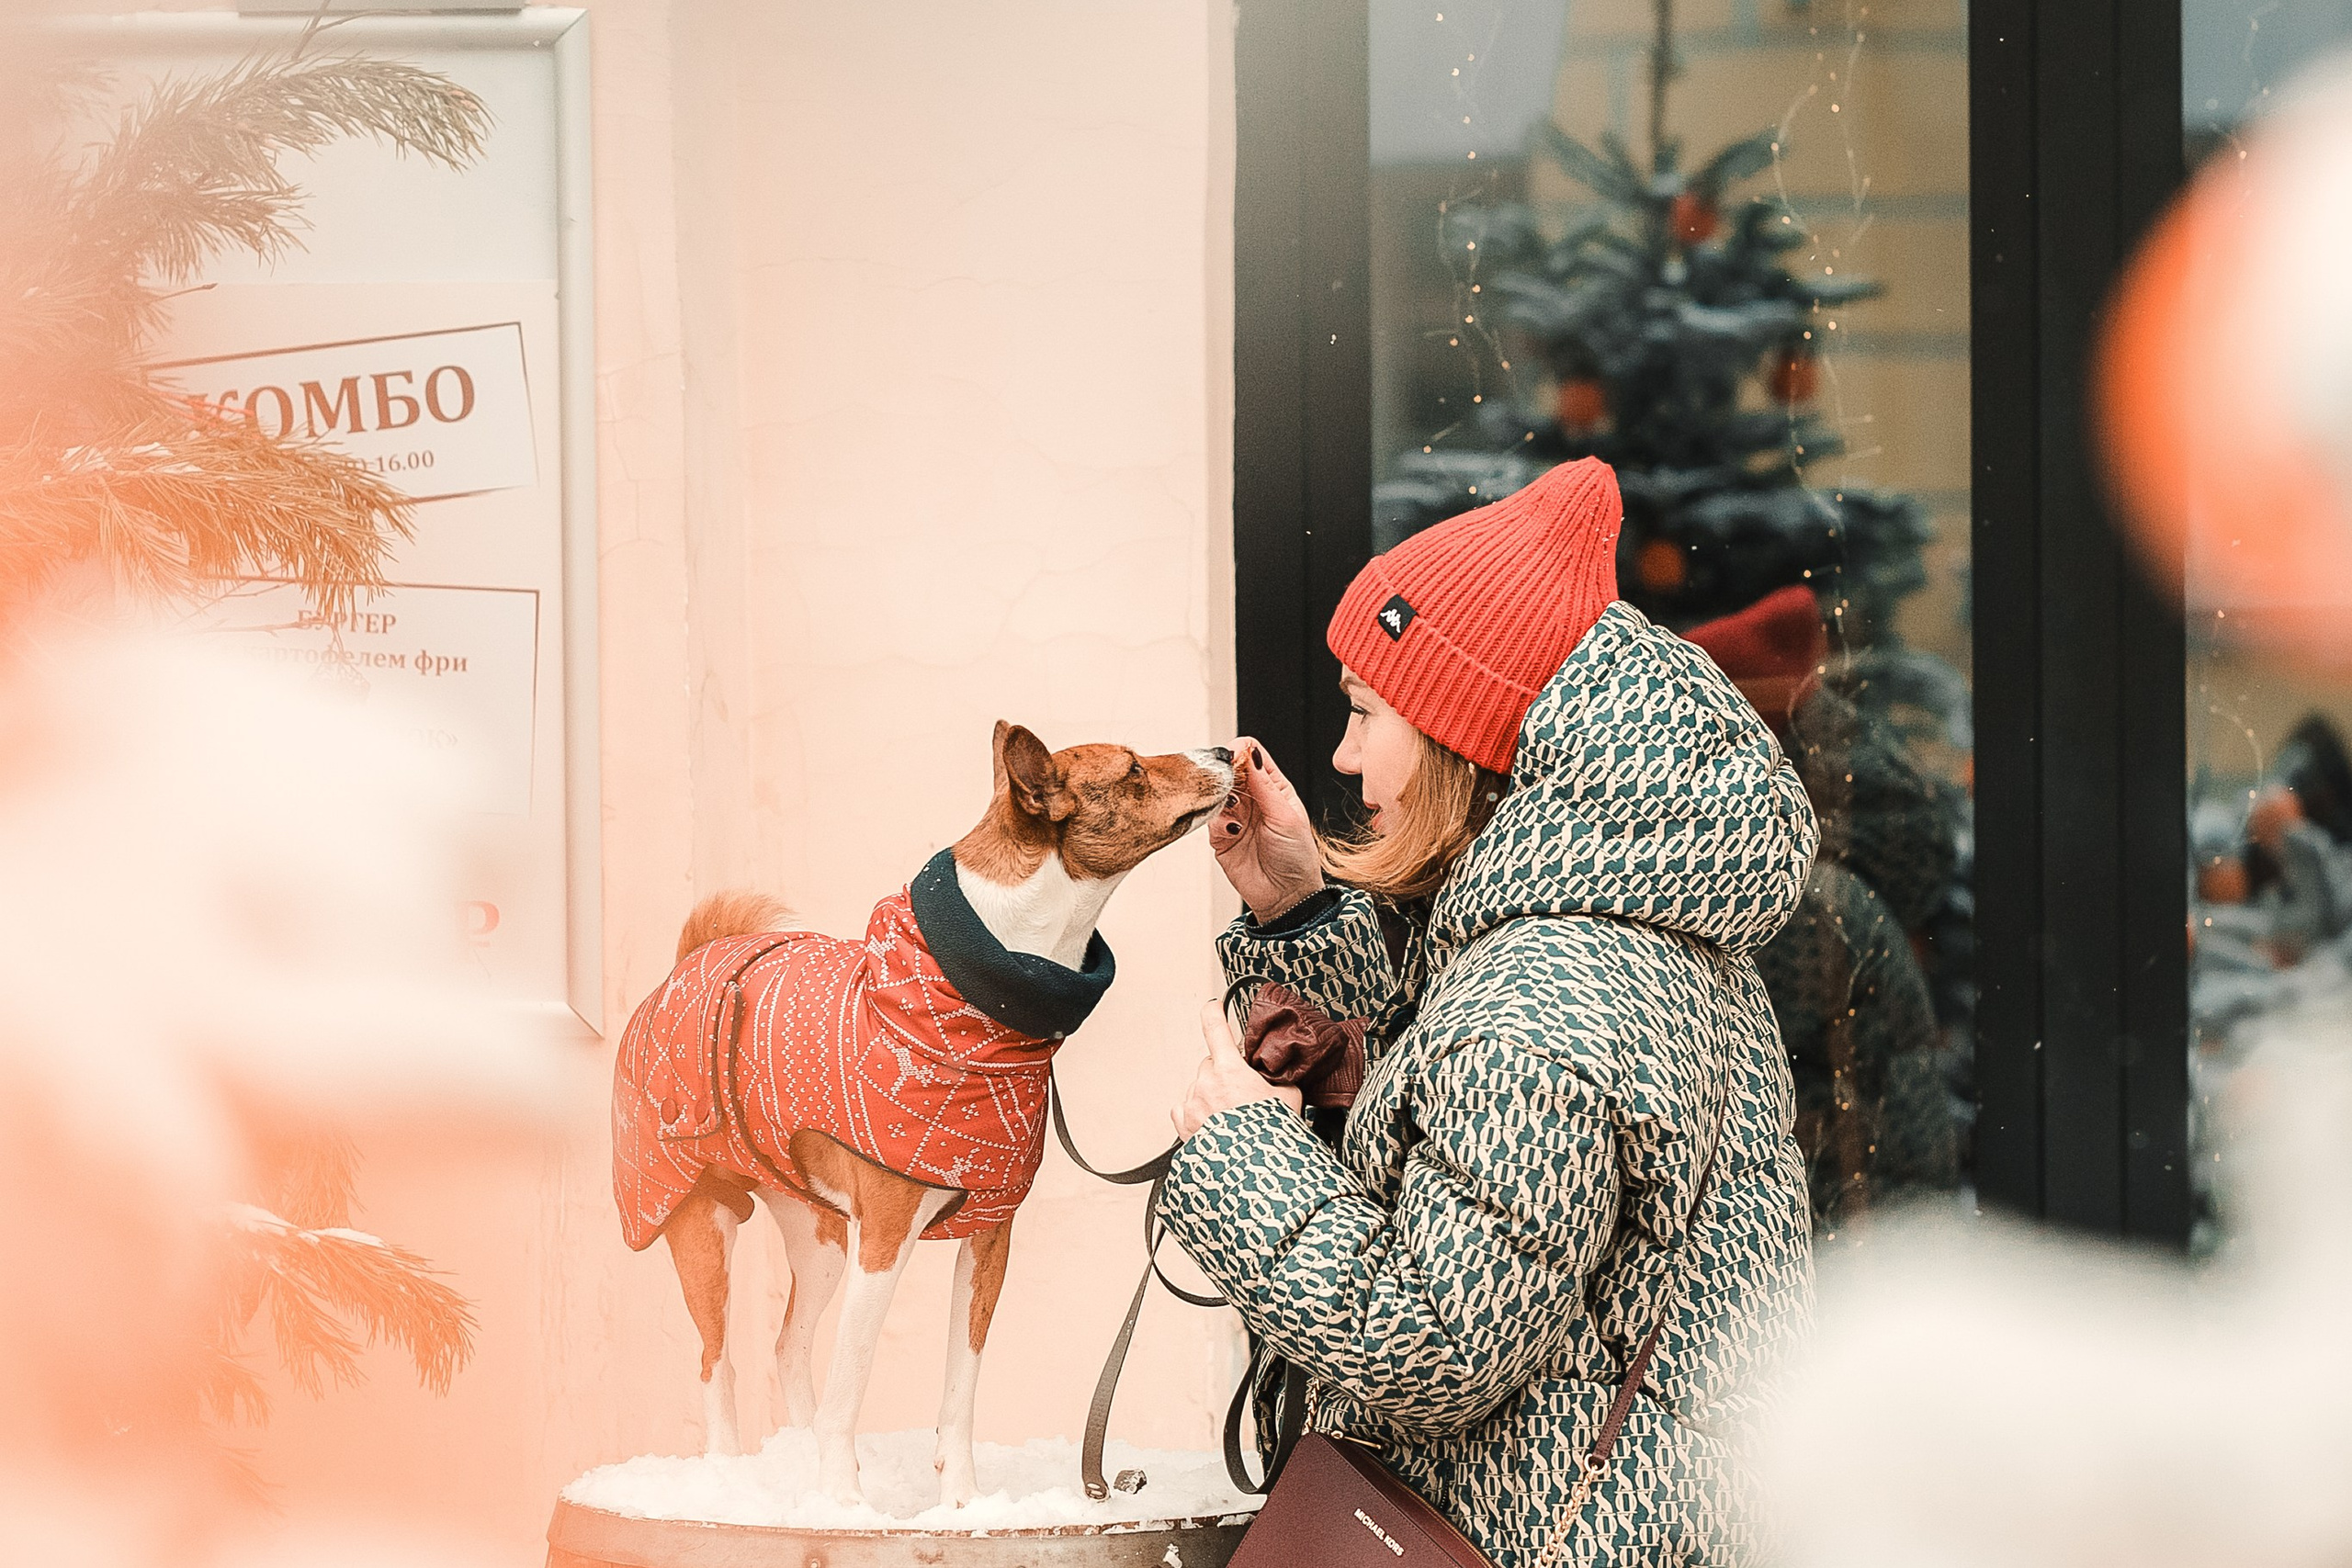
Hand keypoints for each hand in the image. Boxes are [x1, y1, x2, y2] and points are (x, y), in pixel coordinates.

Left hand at [1173, 999, 1302, 1138]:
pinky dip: (1196, 1111)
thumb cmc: (1270, 1138)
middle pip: (1211, 1063)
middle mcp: (1206, 1082)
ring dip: (1211, 1094)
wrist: (1253, 1172)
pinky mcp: (1183, 1123)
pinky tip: (1214, 1123)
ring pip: (1198, 1086)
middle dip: (1225, 1072)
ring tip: (1232, 1117)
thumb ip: (1277, 1078)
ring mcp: (1192, 1102)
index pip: (1215, 1027)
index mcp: (1230, 1070)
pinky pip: (1185, 1106)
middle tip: (1242, 1093)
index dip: (1213, 1012)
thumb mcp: (1288, 1097)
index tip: (1213, 1005)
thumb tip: (1279, 1072)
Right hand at [1211, 738, 1325, 923]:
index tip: (1233, 754)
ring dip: (1220, 796)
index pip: (1253, 757)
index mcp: (1274, 788)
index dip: (1241, 751)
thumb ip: (1265, 786)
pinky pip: (1209, 819)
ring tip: (1233, 809)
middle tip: (1226, 779)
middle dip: (1225, 772)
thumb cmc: (1296, 857)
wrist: (1286, 896)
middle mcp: (1253, 799)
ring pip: (1216, 793)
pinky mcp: (1220, 837)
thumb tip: (1250, 753)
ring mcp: (1235, 817)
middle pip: (1230, 771)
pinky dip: (1217, 820)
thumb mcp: (1286, 817)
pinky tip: (1233, 830)